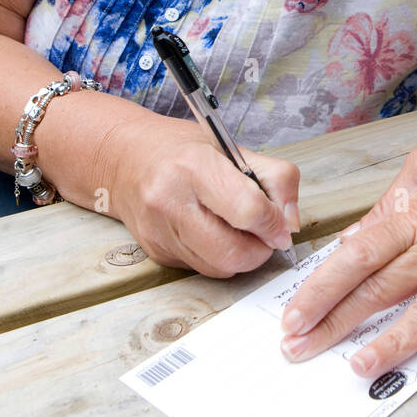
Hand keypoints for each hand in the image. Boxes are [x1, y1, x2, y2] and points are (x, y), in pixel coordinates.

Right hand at [104, 111, 300, 276]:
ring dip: (241, 257)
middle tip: (264, 234)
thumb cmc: (182, 149)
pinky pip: (201, 268)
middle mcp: (170, 202)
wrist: (125, 158)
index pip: (248, 210)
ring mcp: (159, 232)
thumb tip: (291, 223)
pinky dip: (218, 257)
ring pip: (219, 268)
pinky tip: (214, 232)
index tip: (282, 225)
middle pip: (233, 252)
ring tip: (239, 230)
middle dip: (260, 250)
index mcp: (194, 166)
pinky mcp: (156, 252)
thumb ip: (275, 179)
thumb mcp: (233, 148)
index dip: (274, 223)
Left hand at [279, 113, 416, 376]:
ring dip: (391, 344)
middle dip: (334, 325)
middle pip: (378, 292)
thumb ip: (387, 206)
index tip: (294, 316)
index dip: (321, 290)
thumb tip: (353, 239)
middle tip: (299, 351)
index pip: (355, 259)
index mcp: (414, 217)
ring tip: (358, 368)